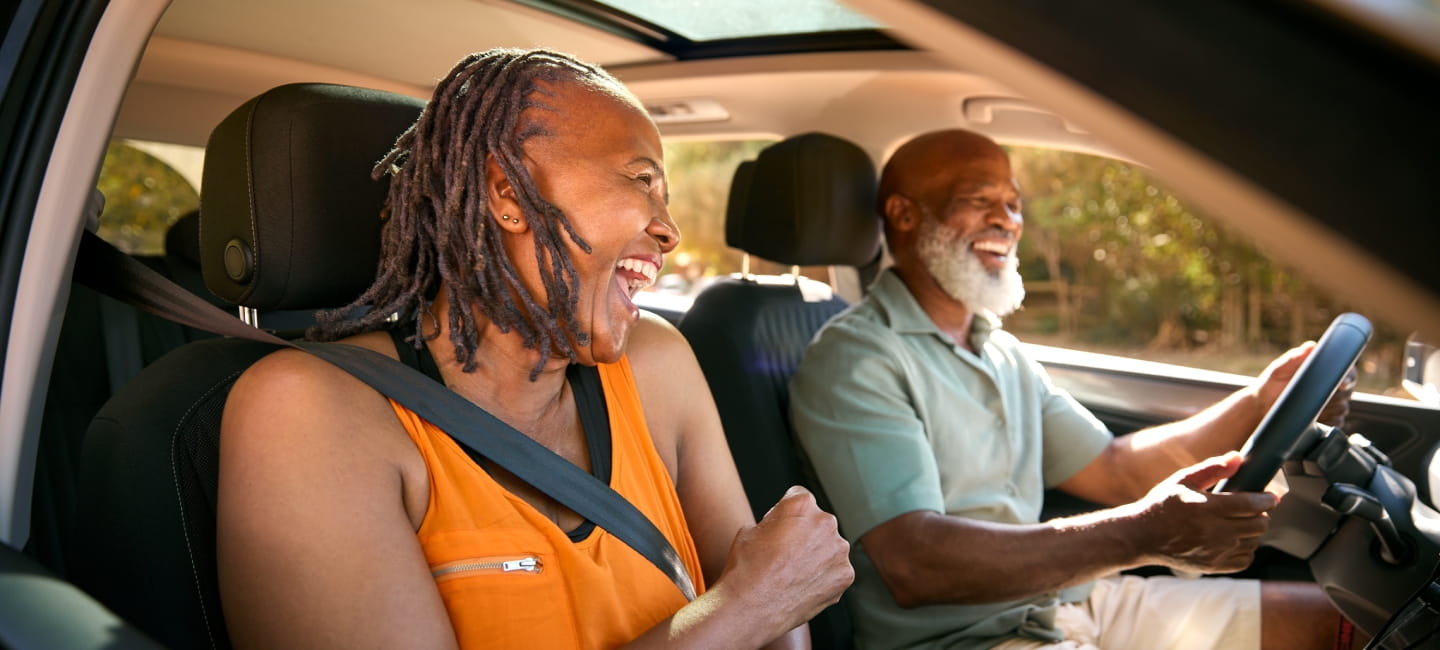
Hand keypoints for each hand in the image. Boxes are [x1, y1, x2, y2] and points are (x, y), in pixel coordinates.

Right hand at [714, 486, 853, 638]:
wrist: (751, 607)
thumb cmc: (747, 568)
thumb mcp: (750, 529)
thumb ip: (775, 521)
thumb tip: (781, 527)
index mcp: (802, 504)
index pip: (800, 497)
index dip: (787, 513)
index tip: (782, 526)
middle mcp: (826, 522)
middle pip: (818, 523)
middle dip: (806, 535)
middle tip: (786, 554)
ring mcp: (838, 551)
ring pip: (829, 548)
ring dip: (817, 556)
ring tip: (793, 573)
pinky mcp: (844, 576)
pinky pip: (835, 571)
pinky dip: (824, 577)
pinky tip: (803, 585)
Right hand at [1133, 453, 1277, 573]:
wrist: (1141, 537)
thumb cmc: (1162, 504)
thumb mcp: (1182, 480)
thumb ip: (1212, 468)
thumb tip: (1237, 457)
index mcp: (1205, 508)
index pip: (1251, 505)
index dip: (1267, 499)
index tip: (1271, 496)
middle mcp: (1213, 532)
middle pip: (1259, 525)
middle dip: (1261, 514)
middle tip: (1253, 508)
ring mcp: (1214, 552)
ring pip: (1254, 542)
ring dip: (1252, 531)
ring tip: (1240, 522)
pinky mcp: (1214, 566)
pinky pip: (1245, 559)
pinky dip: (1245, 549)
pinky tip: (1233, 539)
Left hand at [1253, 341, 1355, 428]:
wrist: (1261, 408)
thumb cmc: (1270, 384)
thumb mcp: (1279, 370)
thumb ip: (1294, 358)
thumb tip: (1310, 347)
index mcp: (1323, 370)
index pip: (1348, 371)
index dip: (1349, 377)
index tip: (1343, 384)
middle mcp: (1330, 387)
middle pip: (1348, 392)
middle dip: (1338, 395)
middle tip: (1320, 397)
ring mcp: (1329, 404)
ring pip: (1343, 408)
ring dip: (1331, 409)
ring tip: (1311, 407)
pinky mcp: (1327, 419)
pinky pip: (1338, 422)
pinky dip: (1329, 421)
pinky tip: (1314, 419)